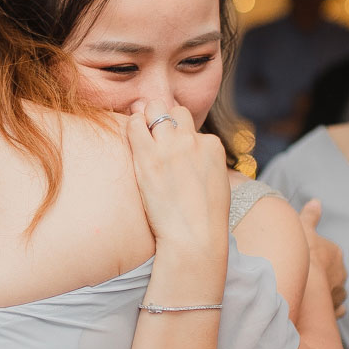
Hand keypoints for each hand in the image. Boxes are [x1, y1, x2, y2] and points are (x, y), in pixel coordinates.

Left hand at [126, 94, 229, 255]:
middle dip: (164, 118)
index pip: (192, 127)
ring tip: (140, 133)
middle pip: (175, 111)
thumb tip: (194, 163)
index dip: (180, 136)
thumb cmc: (205, 221)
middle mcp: (193, 140)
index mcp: (213, 146)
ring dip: (147, 118)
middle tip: (153, 134)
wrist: (194, 238)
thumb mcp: (217, 184)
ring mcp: (170, 146)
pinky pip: (135, 124)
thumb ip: (206, 164)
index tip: (171, 149)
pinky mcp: (148, 157)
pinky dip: (132, 124)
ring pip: (155, 110)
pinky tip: (130, 134)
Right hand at [299, 200, 346, 317]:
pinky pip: (334, 309)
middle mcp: (341, 273)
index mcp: (335, 253)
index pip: (327, 253)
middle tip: (304, 278)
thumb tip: (317, 201)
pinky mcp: (335, 309)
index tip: (303, 260)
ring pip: (335, 291)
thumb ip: (310, 216)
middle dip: (322, 275)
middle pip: (332, 272)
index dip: (314, 257)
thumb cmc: (302, 255)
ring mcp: (339, 292)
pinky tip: (318, 310)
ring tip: (310, 296)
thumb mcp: (302, 229)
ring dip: (326, 292)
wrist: (304, 285)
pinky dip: (328, 309)